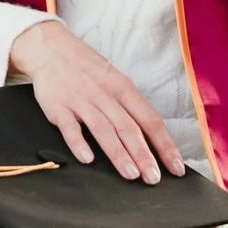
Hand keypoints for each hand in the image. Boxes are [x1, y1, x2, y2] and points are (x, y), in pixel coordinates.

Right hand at [9, 20, 186, 184]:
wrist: (51, 49)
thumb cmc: (88, 69)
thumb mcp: (115, 80)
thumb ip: (130, 107)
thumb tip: (152, 138)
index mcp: (123, 88)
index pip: (150, 119)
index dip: (165, 144)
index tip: (176, 166)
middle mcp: (105, 94)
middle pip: (129, 127)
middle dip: (144, 155)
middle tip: (154, 178)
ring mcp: (81, 100)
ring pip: (104, 129)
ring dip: (118, 153)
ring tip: (131, 174)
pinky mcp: (58, 107)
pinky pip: (70, 128)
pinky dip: (79, 143)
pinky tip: (88, 159)